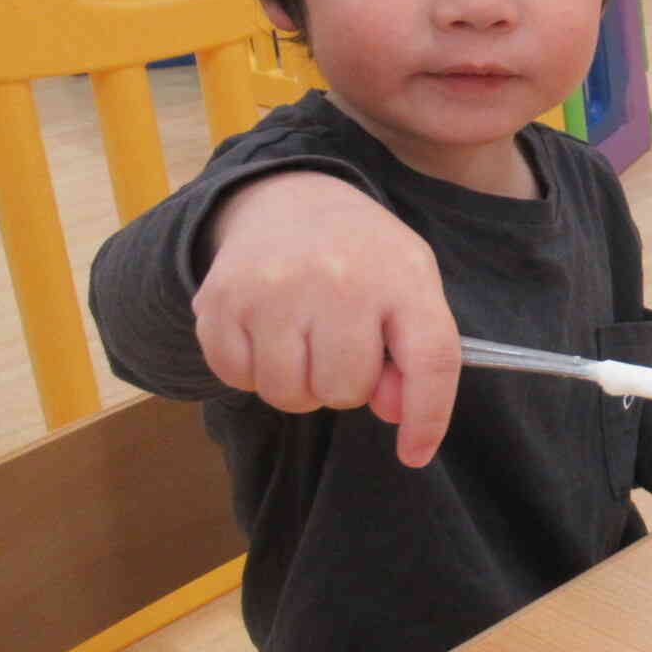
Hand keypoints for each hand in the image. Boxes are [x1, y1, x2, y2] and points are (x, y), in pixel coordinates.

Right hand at [191, 171, 460, 467]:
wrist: (288, 198)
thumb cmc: (363, 256)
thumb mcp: (410, 287)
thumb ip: (417, 353)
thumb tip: (393, 412)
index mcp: (403, 275)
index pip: (431, 361)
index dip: (428, 418)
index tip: (415, 454)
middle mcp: (340, 279)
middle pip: (345, 390)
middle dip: (345, 384)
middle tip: (340, 346)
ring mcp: (274, 288)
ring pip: (289, 394)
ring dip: (297, 383)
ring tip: (304, 339)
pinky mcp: (220, 300)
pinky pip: (237, 379)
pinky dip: (252, 371)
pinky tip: (267, 332)